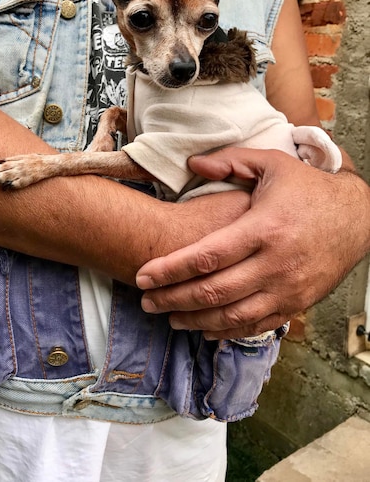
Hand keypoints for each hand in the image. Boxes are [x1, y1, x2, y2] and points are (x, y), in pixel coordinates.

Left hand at [136, 148, 369, 338]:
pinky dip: (227, 331)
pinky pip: (256, 325)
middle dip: (173, 299)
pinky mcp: (297, 303)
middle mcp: (275, 264)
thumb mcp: (272, 164)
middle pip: (213, 291)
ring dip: (195, 320)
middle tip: (146, 302)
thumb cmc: (309, 189)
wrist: (358, 217)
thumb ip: (229, 160)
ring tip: (169, 317)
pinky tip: (205, 328)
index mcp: (264, 228)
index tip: (143, 276)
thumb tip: (191, 165)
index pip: (206, 256)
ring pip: (232, 316)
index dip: (170, 269)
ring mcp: (288, 288)